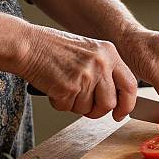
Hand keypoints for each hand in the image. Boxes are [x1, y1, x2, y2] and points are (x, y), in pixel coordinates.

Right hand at [19, 26, 137, 120]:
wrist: (28, 45)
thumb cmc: (55, 49)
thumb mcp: (90, 52)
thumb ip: (105, 71)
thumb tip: (117, 100)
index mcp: (110, 53)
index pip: (130, 85)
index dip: (126, 104)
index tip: (120, 114)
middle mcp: (101, 64)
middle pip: (110, 103)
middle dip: (97, 111)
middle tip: (85, 105)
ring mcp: (85, 76)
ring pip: (89, 109)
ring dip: (76, 105)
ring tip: (65, 87)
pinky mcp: (68, 87)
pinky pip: (69, 108)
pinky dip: (60, 103)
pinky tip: (55, 87)